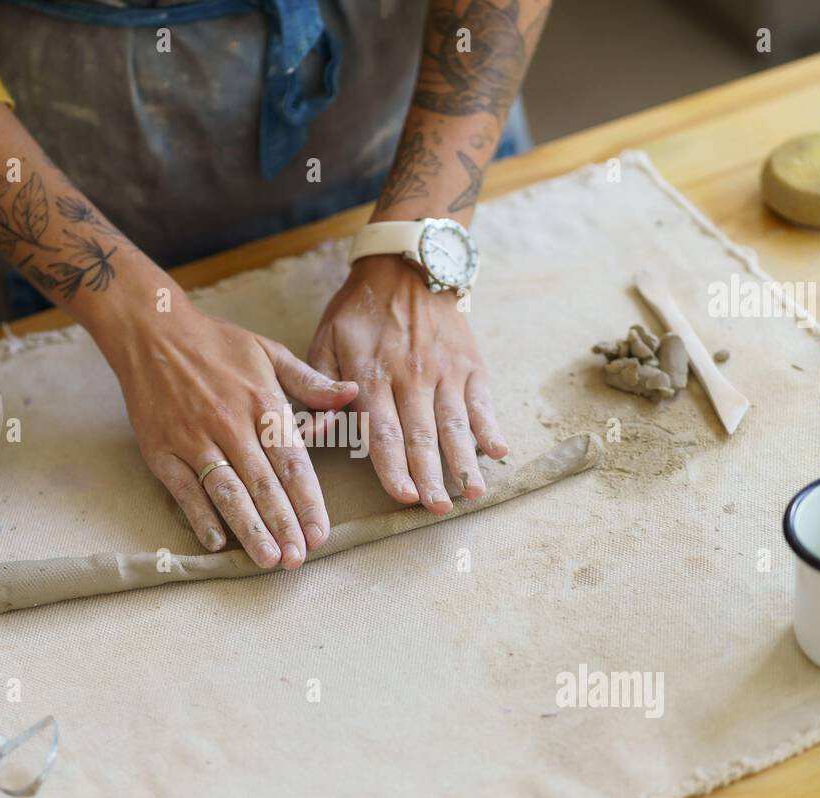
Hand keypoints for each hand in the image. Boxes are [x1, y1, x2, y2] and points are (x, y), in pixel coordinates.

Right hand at [105, 302, 358, 568]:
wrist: (151, 331)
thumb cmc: (217, 344)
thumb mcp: (269, 353)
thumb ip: (311, 382)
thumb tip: (351, 394)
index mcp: (262, 403)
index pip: (292, 462)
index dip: (307, 501)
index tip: (320, 534)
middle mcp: (230, 425)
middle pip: (263, 484)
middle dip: (282, 524)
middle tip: (297, 560)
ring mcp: (193, 439)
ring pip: (226, 491)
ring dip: (248, 528)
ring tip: (266, 560)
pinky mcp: (161, 450)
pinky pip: (184, 490)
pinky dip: (200, 517)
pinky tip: (218, 543)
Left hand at [308, 256, 507, 513]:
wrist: (407, 266)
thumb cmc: (359, 313)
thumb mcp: (326, 339)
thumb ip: (319, 386)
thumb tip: (321, 426)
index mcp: (372, 375)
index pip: (383, 431)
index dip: (394, 466)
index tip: (404, 496)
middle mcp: (411, 376)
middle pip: (422, 435)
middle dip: (432, 476)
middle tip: (439, 509)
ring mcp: (444, 371)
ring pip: (455, 423)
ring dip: (465, 461)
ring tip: (473, 493)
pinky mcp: (470, 365)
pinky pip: (482, 401)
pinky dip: (492, 426)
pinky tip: (500, 452)